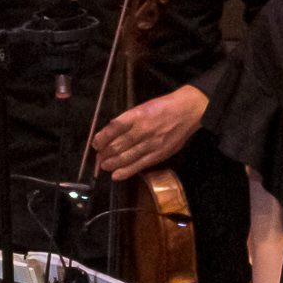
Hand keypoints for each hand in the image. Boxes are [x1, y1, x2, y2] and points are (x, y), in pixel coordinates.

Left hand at [89, 82, 209, 180]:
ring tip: (104, 166)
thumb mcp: (141, 108)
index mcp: (136, 116)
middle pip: (116, 146)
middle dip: (104, 154)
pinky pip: (139, 165)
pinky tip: (116, 175)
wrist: (187, 111)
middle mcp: (142, 130)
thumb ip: (126, 120)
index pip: (113, 129)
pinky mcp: (159, 153)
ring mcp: (151, 143)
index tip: (95, 144)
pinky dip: (125, 172)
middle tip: (99, 157)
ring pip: (125, 157)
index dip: (100, 139)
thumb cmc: (162, 108)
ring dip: (111, 164)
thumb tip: (109, 130)